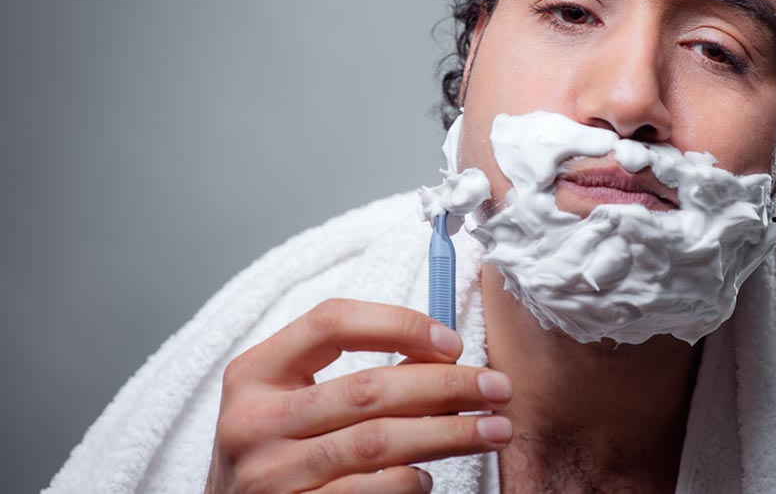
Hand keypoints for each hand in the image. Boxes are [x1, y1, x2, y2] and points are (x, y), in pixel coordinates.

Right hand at [204, 299, 513, 492]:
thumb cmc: (274, 451)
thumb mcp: (291, 401)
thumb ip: (350, 374)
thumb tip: (441, 353)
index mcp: (254, 373)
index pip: (332, 321)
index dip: (399, 323)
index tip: (452, 341)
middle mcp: (254, 421)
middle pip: (368, 387)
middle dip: (447, 384)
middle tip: (498, 387)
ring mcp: (269, 475)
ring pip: (379, 443)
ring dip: (450, 434)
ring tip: (494, 429)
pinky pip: (369, 493)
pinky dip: (410, 482)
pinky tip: (431, 476)